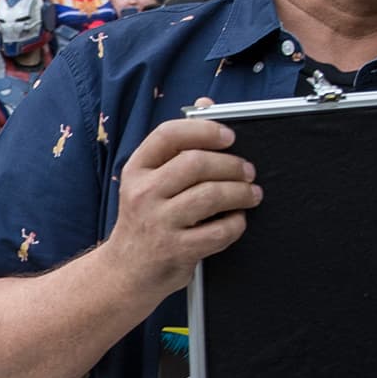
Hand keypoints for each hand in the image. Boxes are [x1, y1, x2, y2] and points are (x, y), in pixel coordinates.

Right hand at [100, 118, 262, 302]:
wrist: (125, 272)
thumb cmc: (145, 221)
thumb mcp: (150, 181)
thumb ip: (178, 146)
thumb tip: (206, 104)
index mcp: (137, 170)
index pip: (168, 134)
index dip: (204, 130)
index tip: (229, 137)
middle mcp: (143, 193)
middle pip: (195, 163)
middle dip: (231, 165)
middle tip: (248, 171)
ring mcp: (158, 223)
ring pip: (210, 195)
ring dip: (240, 193)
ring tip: (252, 194)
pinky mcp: (176, 250)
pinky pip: (218, 231)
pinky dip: (236, 224)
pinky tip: (238, 220)